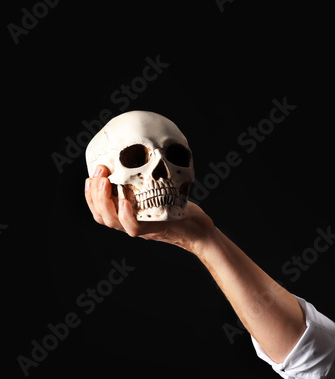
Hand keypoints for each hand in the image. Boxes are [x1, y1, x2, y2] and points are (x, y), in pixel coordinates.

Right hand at [84, 165, 214, 251]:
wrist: (199, 227)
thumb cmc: (180, 208)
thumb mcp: (160, 189)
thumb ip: (147, 178)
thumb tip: (145, 148)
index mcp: (127, 214)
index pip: (99, 208)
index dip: (90, 193)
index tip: (92, 174)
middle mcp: (129, 223)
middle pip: (100, 215)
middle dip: (94, 193)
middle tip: (99, 172)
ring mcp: (141, 228)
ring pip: (111, 222)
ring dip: (104, 201)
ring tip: (105, 182)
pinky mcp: (153, 230)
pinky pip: (132, 227)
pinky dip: (126, 215)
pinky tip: (124, 201)